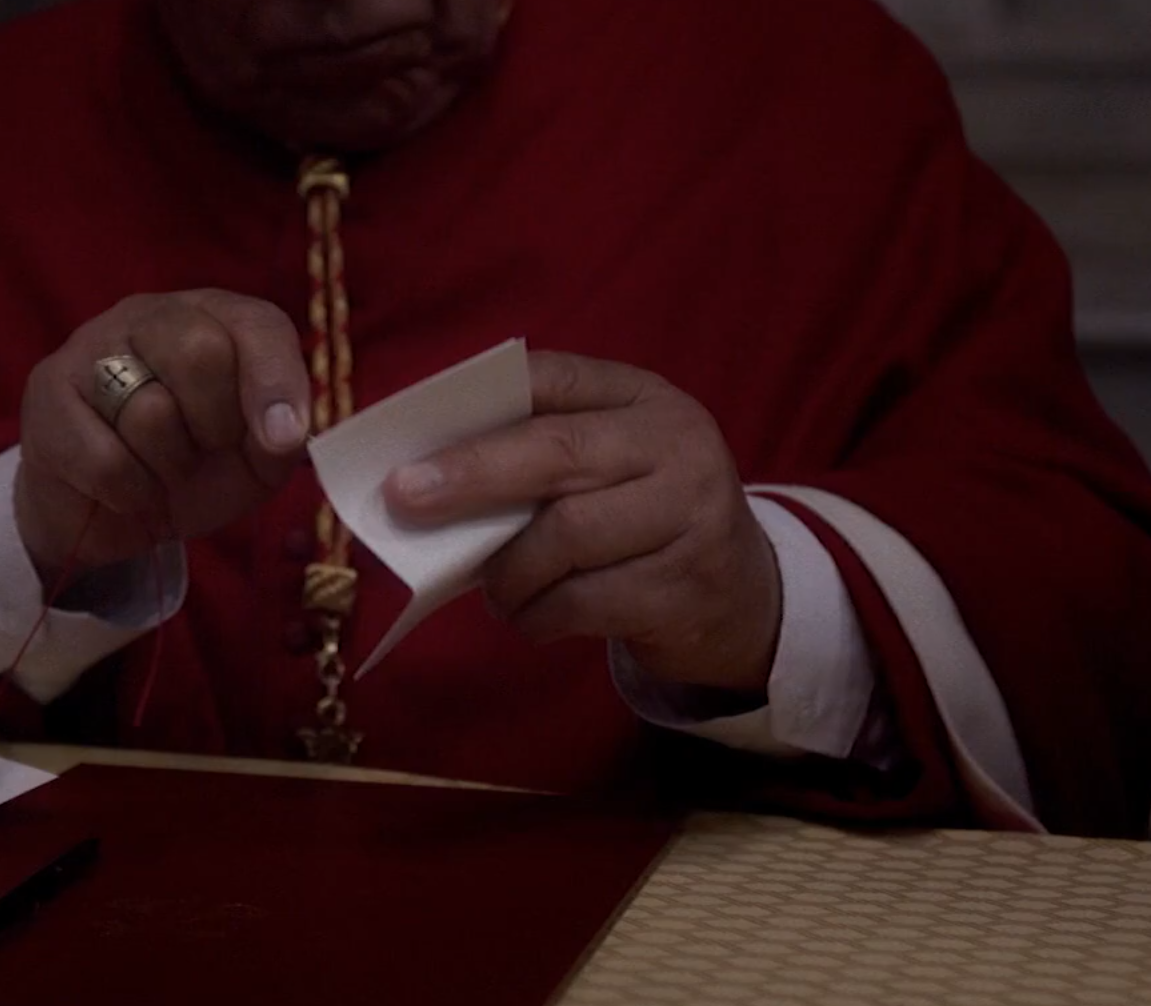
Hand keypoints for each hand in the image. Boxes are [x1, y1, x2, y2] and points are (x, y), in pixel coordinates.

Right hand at [15, 290, 310, 582]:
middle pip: (200, 351)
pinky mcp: (46, 393)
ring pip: (150, 412)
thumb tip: (283, 431)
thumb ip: (280, 439)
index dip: (276, 382)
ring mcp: (89, 348)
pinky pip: (106, 460)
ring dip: (169, 467)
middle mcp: (149, 316)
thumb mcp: (253, 460)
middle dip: (215, 424)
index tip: (281, 440)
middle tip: (205, 451)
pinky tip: (126, 491)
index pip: (256, 325)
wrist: (104, 511)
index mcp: (212, 318)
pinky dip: (130, 494)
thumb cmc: (189, 468)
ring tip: (160, 470)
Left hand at [382, 352, 781, 694]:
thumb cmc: (644, 521)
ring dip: (508, 572)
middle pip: (558, 452)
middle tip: (406, 502)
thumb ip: (542, 455)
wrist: (744, 598)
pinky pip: (584, 601)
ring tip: (494, 591)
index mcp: (646, 399)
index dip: (479, 407)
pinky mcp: (685, 587)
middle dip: (472, 476)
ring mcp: (691, 516)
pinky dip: (538, 615)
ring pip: (566, 536)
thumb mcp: (612, 467)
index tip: (410, 443)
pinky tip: (530, 618)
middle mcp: (678, 446)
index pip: (554, 380)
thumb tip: (427, 481)